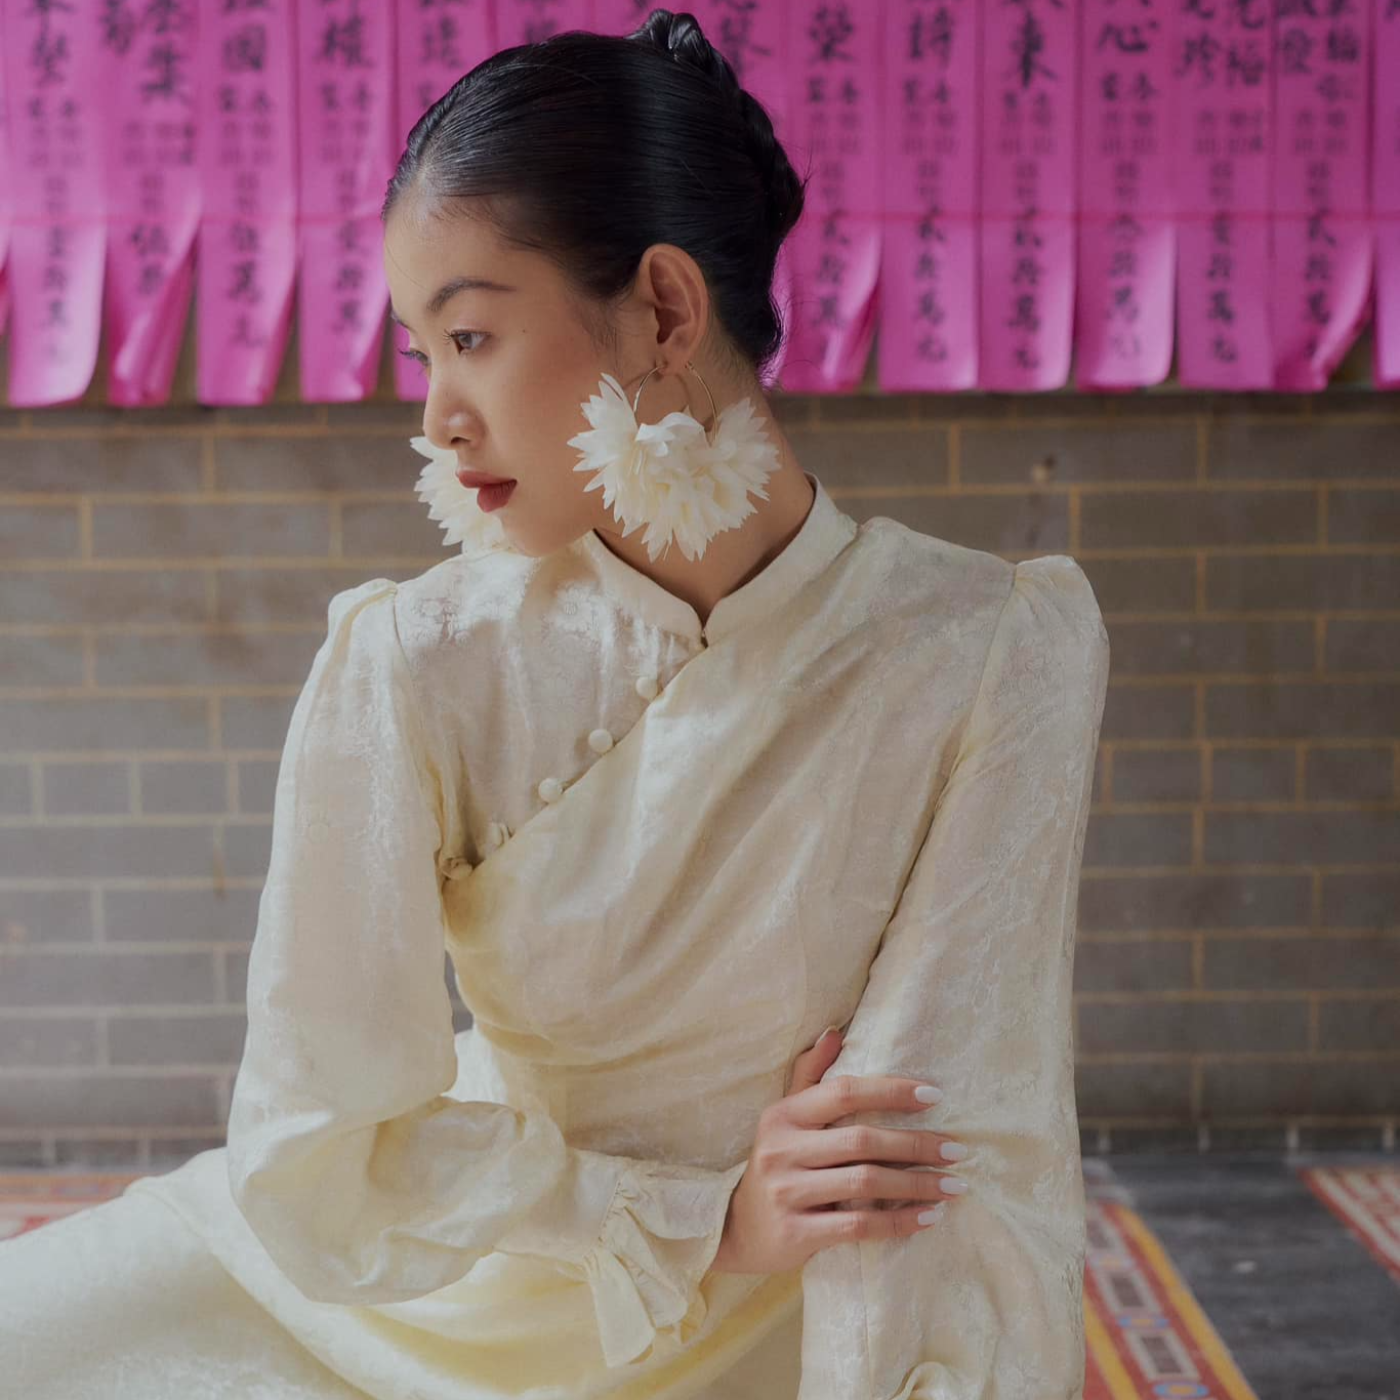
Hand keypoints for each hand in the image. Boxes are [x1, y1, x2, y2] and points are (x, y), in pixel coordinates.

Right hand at [709, 1027, 967, 1274]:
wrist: (737, 1230)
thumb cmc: (776, 1164)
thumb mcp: (783, 1118)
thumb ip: (809, 1075)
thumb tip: (835, 1032)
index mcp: (783, 1115)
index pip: (844, 1092)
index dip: (891, 1091)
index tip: (935, 1096)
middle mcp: (782, 1149)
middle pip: (862, 1140)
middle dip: (916, 1144)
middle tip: (957, 1151)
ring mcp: (787, 1192)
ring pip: (866, 1183)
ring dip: (917, 1184)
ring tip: (954, 1186)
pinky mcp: (796, 1234)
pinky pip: (859, 1227)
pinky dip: (899, 1222)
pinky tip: (929, 1217)